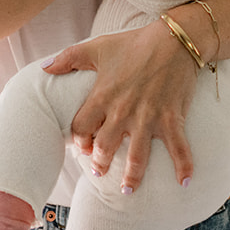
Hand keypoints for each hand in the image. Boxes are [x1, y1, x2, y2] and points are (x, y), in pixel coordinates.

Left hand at [44, 21, 198, 191]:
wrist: (174, 39)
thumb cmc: (135, 43)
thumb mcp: (97, 47)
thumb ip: (68, 58)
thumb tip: (44, 67)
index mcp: (103, 96)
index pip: (82, 128)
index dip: (79, 141)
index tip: (82, 148)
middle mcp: (123, 111)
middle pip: (105, 148)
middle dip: (100, 165)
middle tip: (98, 174)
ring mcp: (149, 117)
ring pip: (137, 156)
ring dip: (132, 177)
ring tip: (127, 190)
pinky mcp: (172, 118)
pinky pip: (178, 147)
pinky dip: (184, 166)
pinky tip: (185, 182)